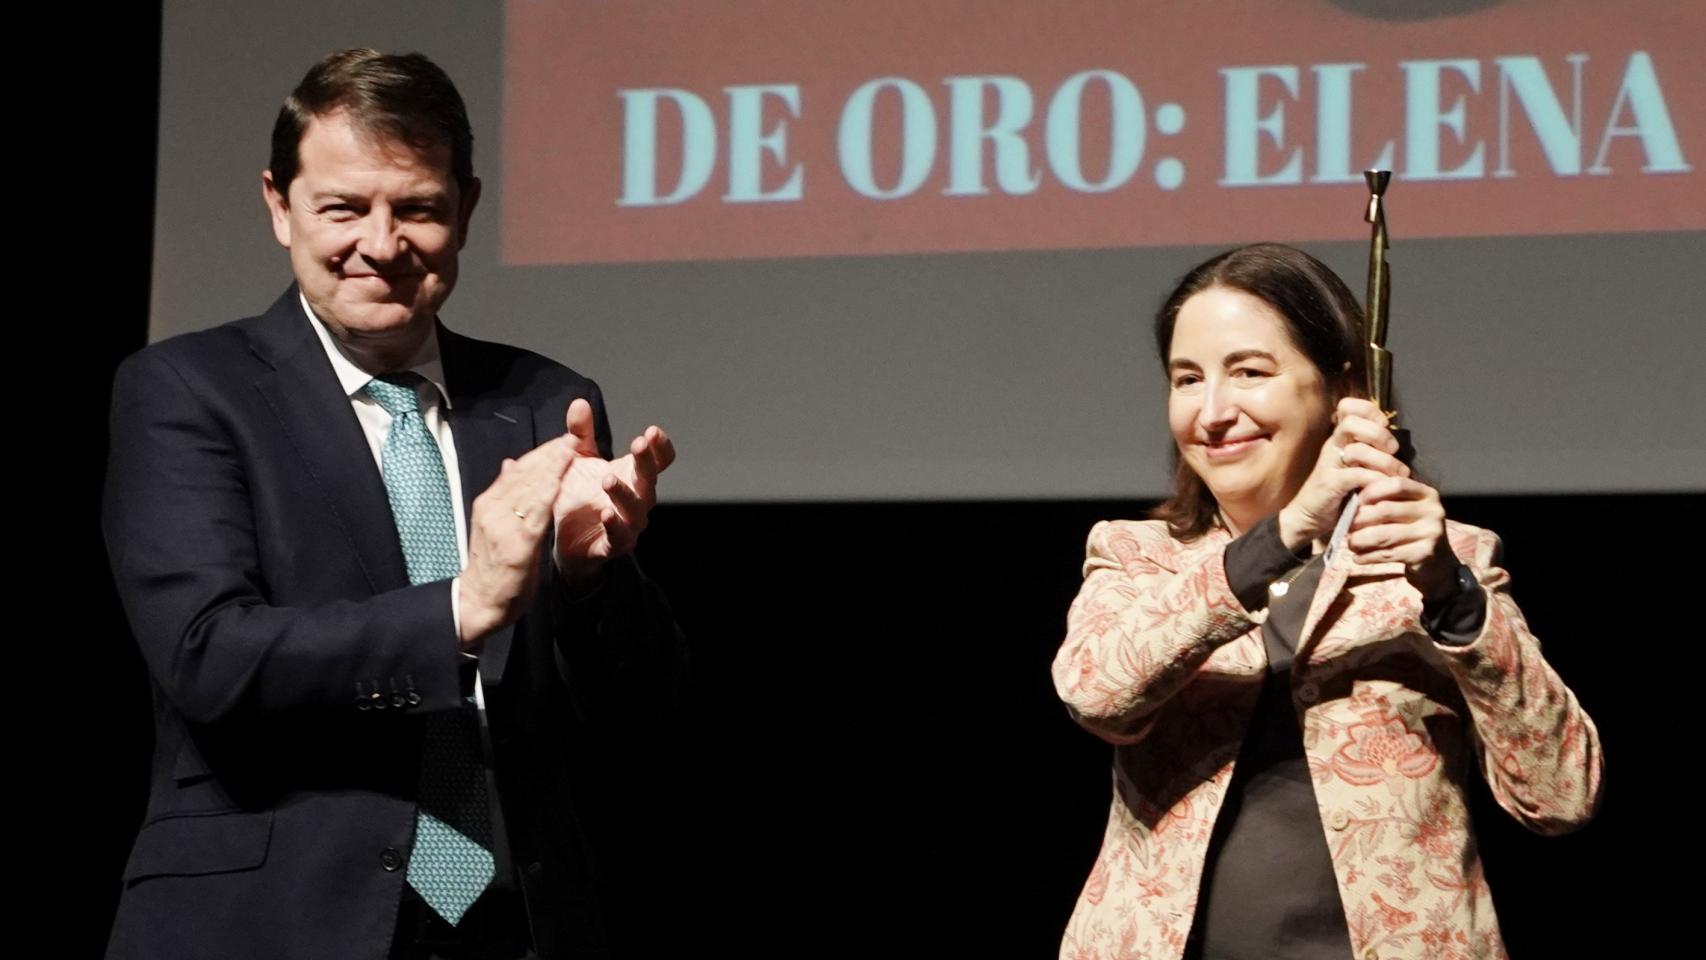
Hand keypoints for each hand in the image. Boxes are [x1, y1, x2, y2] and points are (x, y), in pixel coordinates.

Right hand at [458, 434, 574, 647]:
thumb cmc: (493, 564)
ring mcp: (502, 527)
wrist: (479, 601)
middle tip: (572, 437)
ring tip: (570, 450)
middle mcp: (492, 509)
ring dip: (551, 468)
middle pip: (524, 474)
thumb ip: (504, 493)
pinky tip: (559, 483)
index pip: (518, 469)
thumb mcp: (494, 523)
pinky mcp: (515, 547)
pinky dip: (545, 498)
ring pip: (529, 490)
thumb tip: (509, 463)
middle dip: (549, 454)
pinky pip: (532, 517)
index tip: (563, 439)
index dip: (542, 453)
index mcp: (489, 502)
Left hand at [552, 398, 675, 586]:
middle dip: (646, 462)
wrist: (564, 540)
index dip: (659, 447)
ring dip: (624, 493)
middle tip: (639, 444)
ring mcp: (628, 523)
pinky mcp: (612, 545)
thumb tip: (579, 403)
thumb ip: (580, 434)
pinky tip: (606, 515)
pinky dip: (615, 527)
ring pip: (635, 509)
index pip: (658, 460)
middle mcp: (637, 499)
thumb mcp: (578, 460)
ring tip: (608, 479)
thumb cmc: (579, 496)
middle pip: (650, 480)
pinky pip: (618, 537)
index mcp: (633, 475)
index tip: (652, 432)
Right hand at [1277, 397, 1406, 548]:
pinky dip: (1375, 480)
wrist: (1308, 516)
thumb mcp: (1355, 466)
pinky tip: (1382, 488)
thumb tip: (1396, 445)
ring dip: (1383, 461)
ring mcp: (1328, 464)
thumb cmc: (1337, 492)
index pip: (1347, 408)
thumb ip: (1370, 453)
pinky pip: (1356, 475)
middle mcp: (1332, 446)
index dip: (1369, 410)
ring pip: (1356, 450)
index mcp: (1339, 438)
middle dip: (1378, 434)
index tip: (1384, 424)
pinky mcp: (1329, 484)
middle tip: (1393, 450)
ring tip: (1398, 474)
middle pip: (1351, 422)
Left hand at [1346, 474, 1459, 602]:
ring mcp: (1431, 532)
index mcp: (1427, 493)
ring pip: (1383, 535)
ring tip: (1350, 543)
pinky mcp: (1424, 553)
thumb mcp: (1406, 509)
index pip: (1397, 484)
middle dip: (1360, 519)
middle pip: (1385, 510)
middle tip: (1347, 526)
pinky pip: (1387, 554)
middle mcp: (1433, 510)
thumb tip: (1352, 494)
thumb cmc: (1412, 530)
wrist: (1436, 562)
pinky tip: (1358, 557)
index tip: (1357, 500)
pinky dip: (1368, 556)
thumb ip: (1387, 498)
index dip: (1373, 490)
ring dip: (1360, 540)